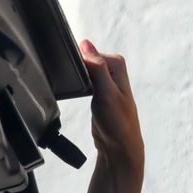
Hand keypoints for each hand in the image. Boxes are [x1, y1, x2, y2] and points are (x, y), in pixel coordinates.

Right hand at [79, 38, 145, 180]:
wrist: (118, 148)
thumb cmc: (117, 123)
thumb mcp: (107, 92)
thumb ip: (98, 68)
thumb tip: (86, 44)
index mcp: (117, 65)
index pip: (90, 52)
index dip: (79, 60)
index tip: (74, 74)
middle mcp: (112, 70)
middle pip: (85, 59)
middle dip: (77, 70)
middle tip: (77, 85)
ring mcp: (104, 81)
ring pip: (83, 69)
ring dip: (77, 78)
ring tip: (77, 89)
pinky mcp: (97, 92)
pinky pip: (83, 80)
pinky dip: (78, 84)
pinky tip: (76, 92)